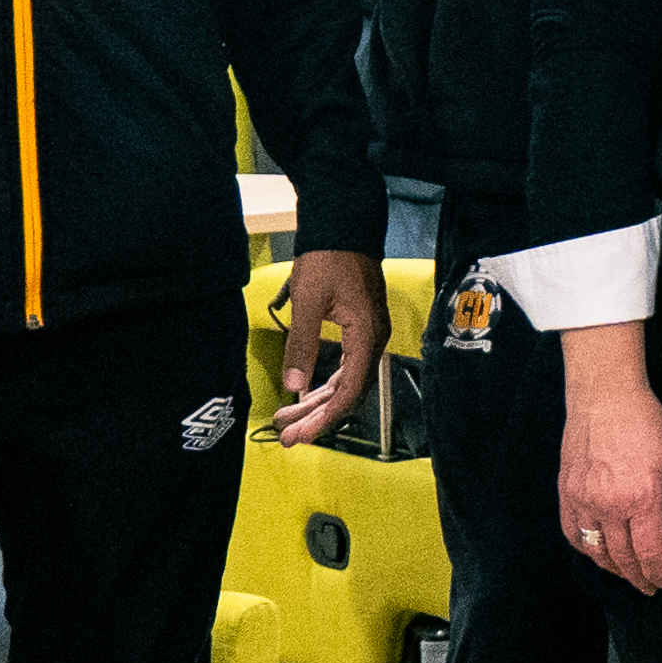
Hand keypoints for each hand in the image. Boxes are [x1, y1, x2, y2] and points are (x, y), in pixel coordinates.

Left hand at [273, 246, 388, 444]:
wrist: (343, 226)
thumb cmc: (328, 259)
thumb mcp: (308, 302)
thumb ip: (301, 346)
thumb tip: (293, 387)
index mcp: (365, 336)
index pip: (349, 391)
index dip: (324, 417)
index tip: (301, 434)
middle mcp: (372, 340)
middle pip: (348, 392)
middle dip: (317, 416)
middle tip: (288, 436)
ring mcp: (368, 335)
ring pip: (346, 381)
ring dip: (318, 402)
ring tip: (289, 420)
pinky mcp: (360, 329)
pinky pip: (346, 367)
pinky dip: (326, 383)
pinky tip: (306, 394)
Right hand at [557, 383, 661, 591]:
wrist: (604, 395)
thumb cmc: (644, 421)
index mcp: (641, 498)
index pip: (649, 552)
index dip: (658, 574)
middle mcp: (609, 504)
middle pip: (622, 558)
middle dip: (637, 577)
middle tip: (647, 587)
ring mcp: (583, 500)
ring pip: (595, 550)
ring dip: (611, 568)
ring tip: (625, 573)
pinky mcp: (566, 491)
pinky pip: (572, 532)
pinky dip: (585, 548)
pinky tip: (596, 551)